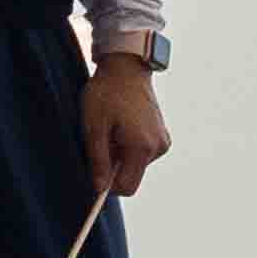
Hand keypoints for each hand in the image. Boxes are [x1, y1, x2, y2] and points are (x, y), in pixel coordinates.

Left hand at [81, 52, 172, 195]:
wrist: (127, 69)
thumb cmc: (106, 94)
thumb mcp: (94, 127)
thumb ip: (98, 161)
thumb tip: (99, 188)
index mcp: (142, 147)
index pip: (127, 187)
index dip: (108, 185)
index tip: (94, 171)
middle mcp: (158, 147)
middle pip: (132, 176)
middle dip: (114, 167)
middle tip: (102, 142)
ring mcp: (162, 141)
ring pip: (136, 165)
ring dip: (121, 155)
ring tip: (112, 130)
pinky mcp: (162, 135)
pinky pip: (143, 154)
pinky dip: (129, 147)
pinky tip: (123, 127)